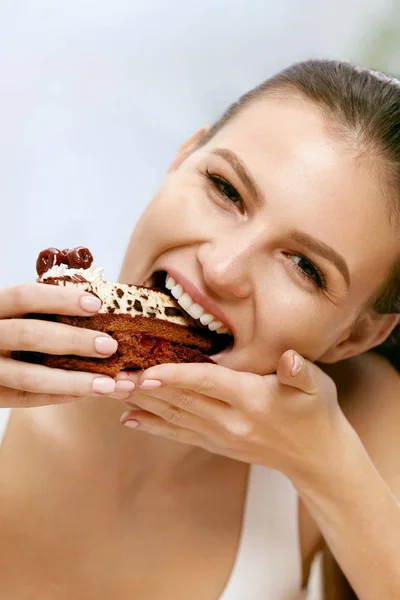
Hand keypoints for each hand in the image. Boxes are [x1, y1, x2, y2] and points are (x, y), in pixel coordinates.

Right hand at [0, 283, 130, 406]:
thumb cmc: (6, 328)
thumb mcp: (13, 313)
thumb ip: (40, 309)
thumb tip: (96, 307)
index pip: (23, 296)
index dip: (60, 299)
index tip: (96, 304)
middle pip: (28, 335)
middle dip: (73, 340)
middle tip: (110, 346)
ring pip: (28, 377)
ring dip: (72, 381)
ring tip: (108, 384)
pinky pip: (26, 398)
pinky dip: (58, 396)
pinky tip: (85, 393)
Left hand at [118, 351, 346, 482]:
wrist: (317, 458)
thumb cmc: (316, 412)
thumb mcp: (316, 385)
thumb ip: (299, 372)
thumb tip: (291, 359)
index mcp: (251, 399)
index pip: (206, 383)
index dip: (175, 376)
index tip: (146, 370)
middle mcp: (230, 421)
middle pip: (181, 400)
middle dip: (145, 388)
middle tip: (112, 376)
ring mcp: (221, 436)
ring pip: (174, 417)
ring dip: (142, 405)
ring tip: (112, 392)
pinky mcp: (217, 444)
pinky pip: (179, 434)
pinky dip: (153, 426)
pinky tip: (130, 420)